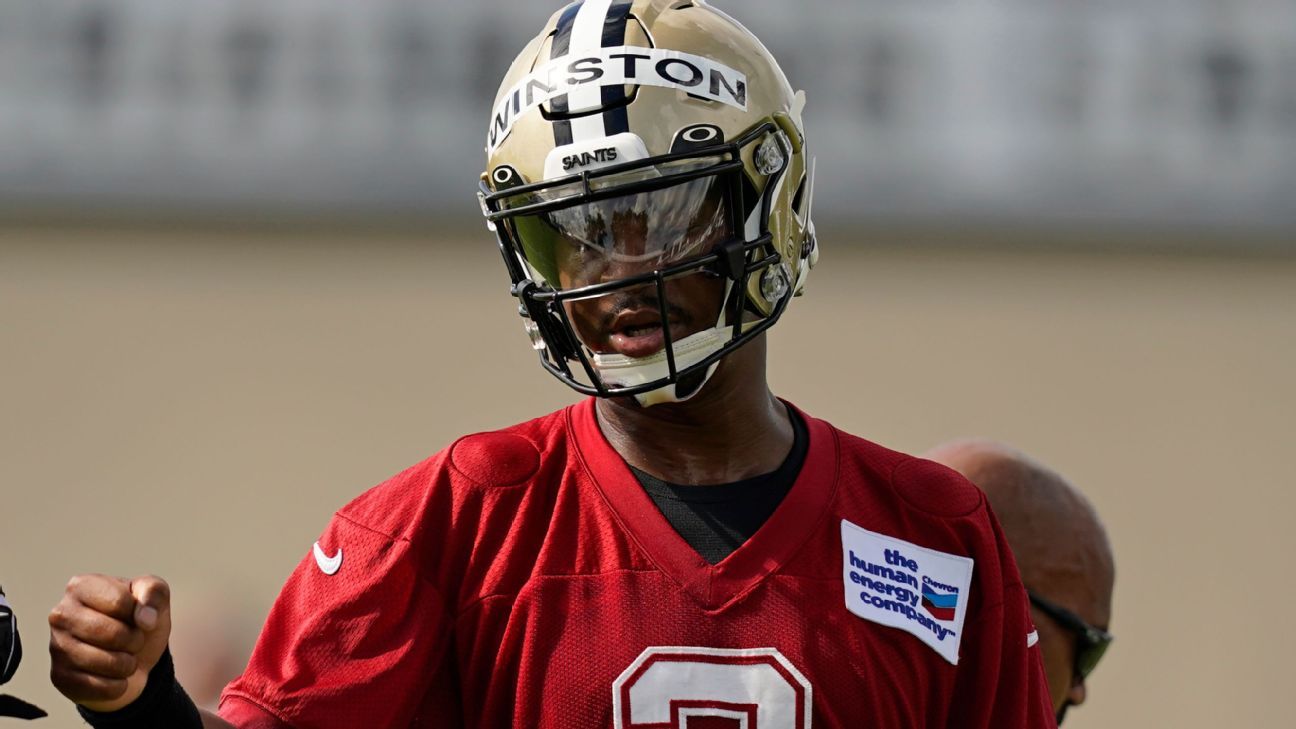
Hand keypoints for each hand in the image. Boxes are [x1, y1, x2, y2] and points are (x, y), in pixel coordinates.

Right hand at [48, 574, 171, 712]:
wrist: (133, 656)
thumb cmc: (139, 618)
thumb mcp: (155, 596)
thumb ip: (154, 593)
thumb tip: (145, 619)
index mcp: (80, 586)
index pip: (119, 602)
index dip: (140, 613)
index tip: (138, 615)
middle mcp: (60, 614)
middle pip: (113, 634)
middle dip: (136, 641)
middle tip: (135, 640)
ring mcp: (56, 647)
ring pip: (107, 663)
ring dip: (128, 664)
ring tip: (125, 657)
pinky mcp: (59, 677)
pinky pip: (100, 687)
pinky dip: (119, 685)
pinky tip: (114, 676)